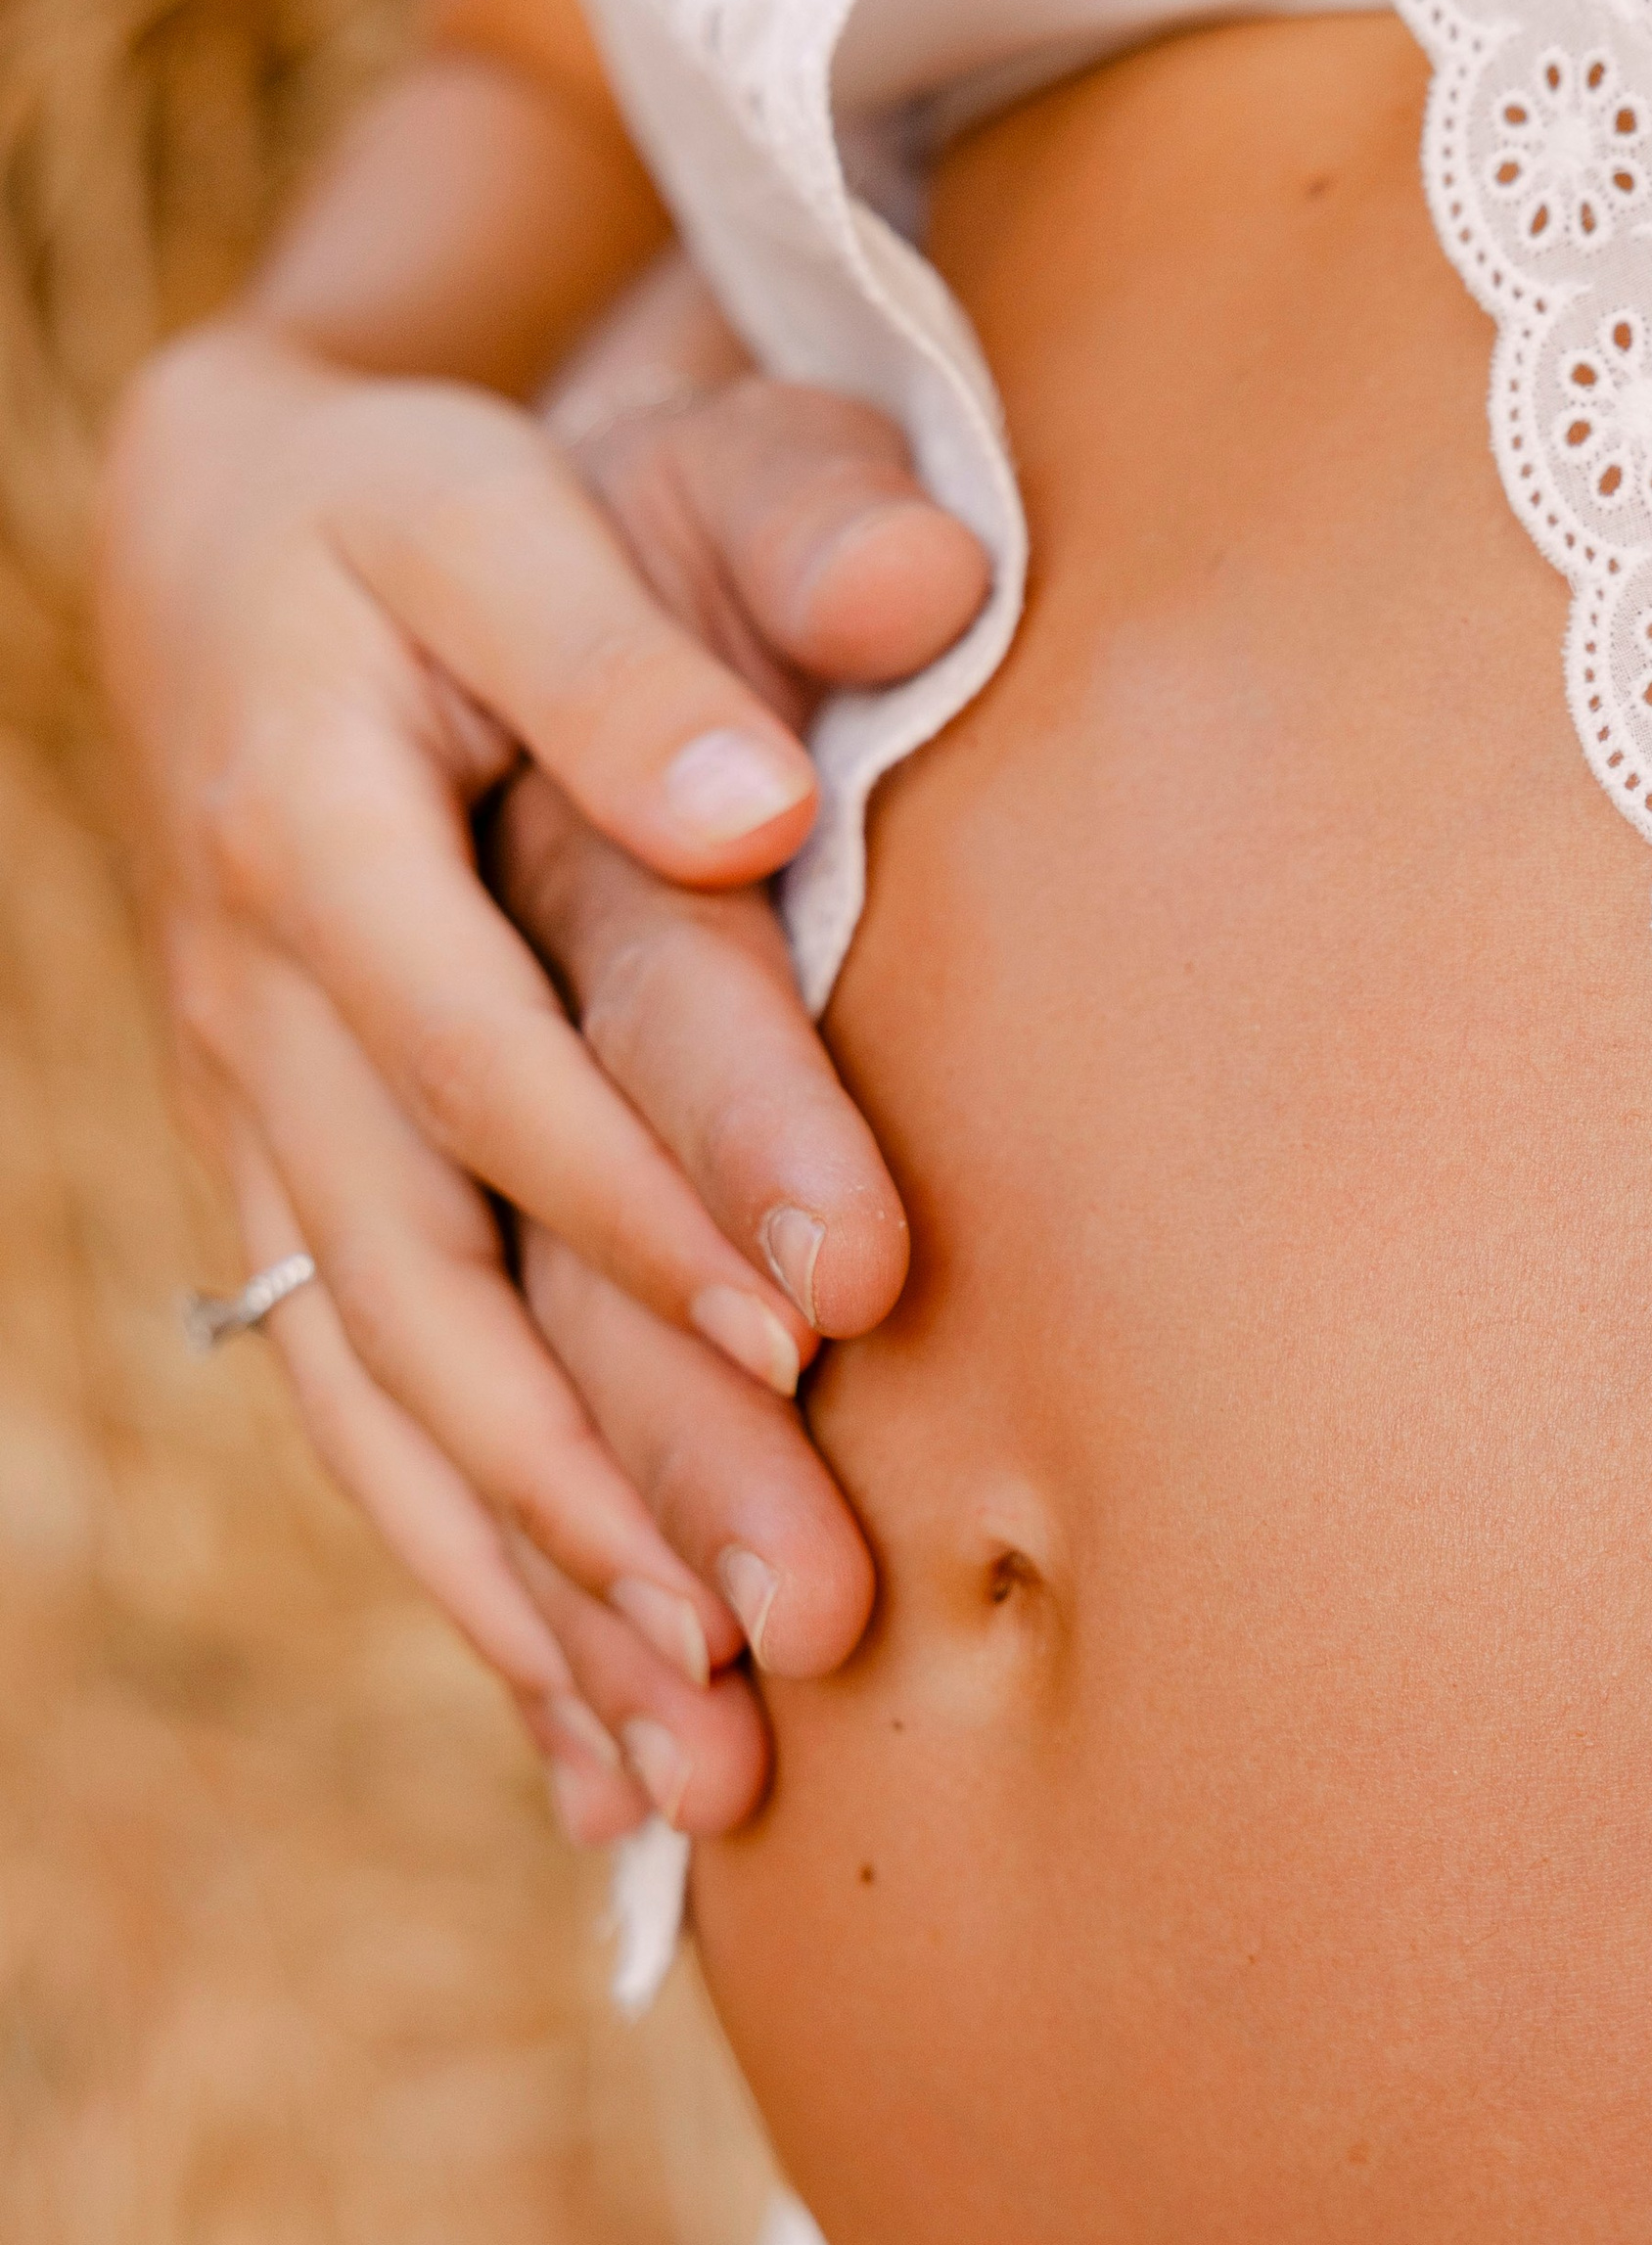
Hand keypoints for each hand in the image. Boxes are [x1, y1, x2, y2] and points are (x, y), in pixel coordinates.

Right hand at [101, 308, 986, 1835]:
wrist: (233, 551)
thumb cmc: (462, 511)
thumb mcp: (580, 477)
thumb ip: (736, 528)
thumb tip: (823, 706)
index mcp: (327, 819)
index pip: (494, 1038)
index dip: (647, 1177)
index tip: (827, 1308)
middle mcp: (265, 1003)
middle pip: (429, 1274)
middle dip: (610, 1463)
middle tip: (802, 1621)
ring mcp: (258, 1127)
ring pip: (379, 1396)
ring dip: (535, 1588)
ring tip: (703, 1767)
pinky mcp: (286, 1207)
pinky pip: (358, 1427)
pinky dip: (477, 1595)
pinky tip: (595, 1764)